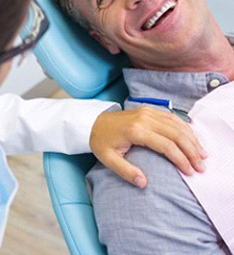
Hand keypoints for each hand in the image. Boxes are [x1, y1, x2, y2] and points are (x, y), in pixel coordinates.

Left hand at [89, 107, 206, 187]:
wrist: (92, 122)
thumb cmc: (101, 141)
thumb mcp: (108, 159)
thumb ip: (125, 171)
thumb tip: (144, 183)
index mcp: (135, 131)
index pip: (166, 145)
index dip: (181, 159)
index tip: (189, 172)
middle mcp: (144, 119)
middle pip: (176, 134)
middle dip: (191, 151)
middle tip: (201, 166)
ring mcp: (147, 112)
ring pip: (177, 124)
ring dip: (191, 139)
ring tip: (202, 154)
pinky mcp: (148, 110)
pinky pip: (171, 117)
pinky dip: (185, 127)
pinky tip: (192, 137)